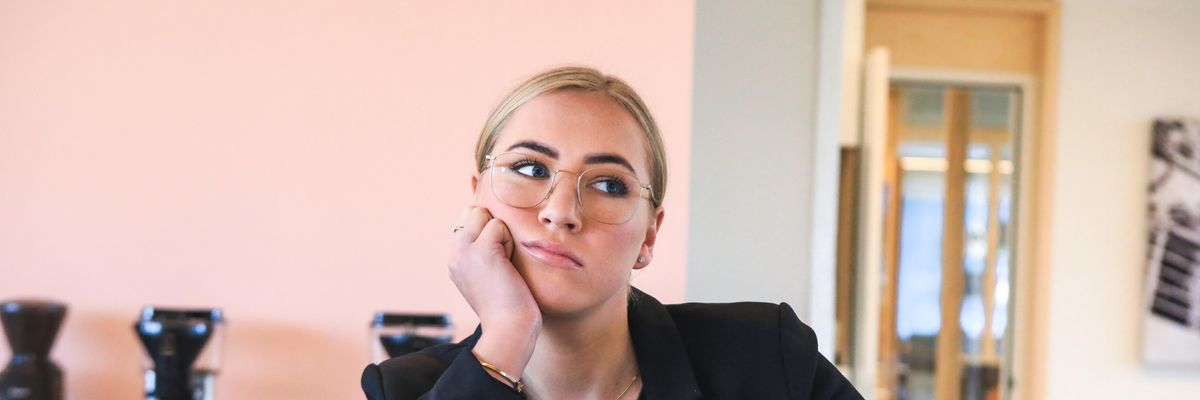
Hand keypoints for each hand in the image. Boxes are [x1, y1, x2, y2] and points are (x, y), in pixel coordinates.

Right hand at [448, 206, 540, 378]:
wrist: (508, 329)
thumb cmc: (507, 305)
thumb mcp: (486, 275)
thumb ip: (482, 251)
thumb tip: (493, 225)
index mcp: (454, 260)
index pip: (466, 221)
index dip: (486, 230)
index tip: (496, 259)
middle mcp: (453, 254)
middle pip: (471, 212)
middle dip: (491, 226)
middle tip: (501, 259)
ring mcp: (464, 251)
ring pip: (483, 214)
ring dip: (501, 234)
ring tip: (504, 263)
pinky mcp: (481, 250)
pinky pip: (498, 225)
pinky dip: (509, 241)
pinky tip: (507, 265)